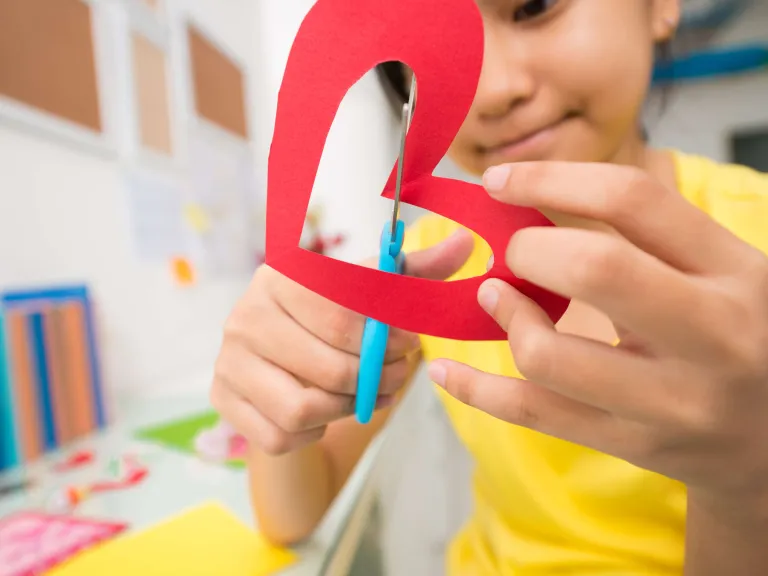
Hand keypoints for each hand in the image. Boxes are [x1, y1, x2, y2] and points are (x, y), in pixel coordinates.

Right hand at [211, 229, 473, 455]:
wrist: (280, 359)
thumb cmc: (331, 321)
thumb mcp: (371, 292)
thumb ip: (415, 271)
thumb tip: (465, 241)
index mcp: (280, 277)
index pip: (340, 314)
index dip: (385, 337)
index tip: (411, 345)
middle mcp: (245, 315)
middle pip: (327, 366)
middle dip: (375, 379)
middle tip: (397, 378)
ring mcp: (228, 360)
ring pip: (302, 407)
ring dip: (346, 408)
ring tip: (365, 396)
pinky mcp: (222, 399)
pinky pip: (279, 435)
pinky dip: (312, 432)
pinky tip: (324, 412)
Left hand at [429, 162, 767, 506]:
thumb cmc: (738, 335)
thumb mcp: (719, 272)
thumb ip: (646, 237)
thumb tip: (534, 197)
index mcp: (734, 270)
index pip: (632, 200)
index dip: (549, 179)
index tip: (499, 182)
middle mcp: (711, 335)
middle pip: (594, 268)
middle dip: (527, 250)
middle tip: (512, 252)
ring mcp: (672, 401)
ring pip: (549, 355)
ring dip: (503, 317)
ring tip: (495, 299)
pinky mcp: (633, 445)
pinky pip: (534, 414)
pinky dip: (478, 390)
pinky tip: (447, 371)